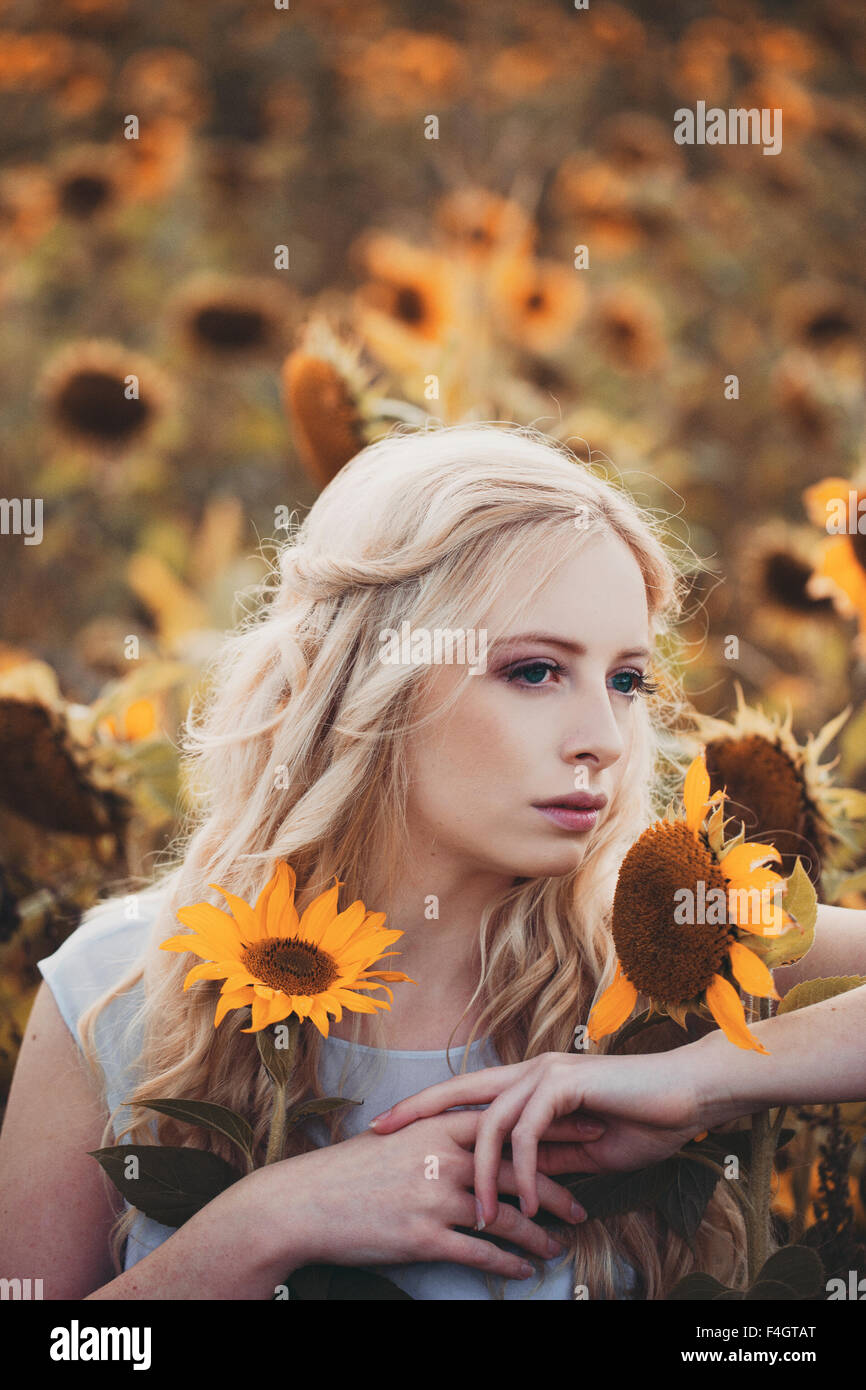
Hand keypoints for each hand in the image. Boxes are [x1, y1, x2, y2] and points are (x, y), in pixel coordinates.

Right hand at [279, 1107, 602, 1281]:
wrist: (305, 1202)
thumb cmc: (349, 1169)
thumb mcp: (397, 1136)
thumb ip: (437, 1132)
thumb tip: (473, 1136)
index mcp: (438, 1125)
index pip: (510, 1124)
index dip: (553, 1131)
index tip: (587, 1134)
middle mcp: (442, 1157)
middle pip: (518, 1171)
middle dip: (558, 1189)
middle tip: (583, 1205)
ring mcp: (434, 1197)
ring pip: (506, 1216)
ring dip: (539, 1236)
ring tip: (559, 1247)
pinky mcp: (423, 1237)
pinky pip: (480, 1253)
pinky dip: (508, 1264)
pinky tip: (524, 1272)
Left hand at [368, 1050, 704, 1226]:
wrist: (689, 1098)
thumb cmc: (643, 1121)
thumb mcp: (584, 1149)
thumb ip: (548, 1158)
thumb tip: (516, 1184)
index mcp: (531, 1082)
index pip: (466, 1093)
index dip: (426, 1107)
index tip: (388, 1125)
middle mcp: (531, 1070)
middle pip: (459, 1091)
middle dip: (417, 1112)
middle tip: (379, 1133)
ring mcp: (548, 1073)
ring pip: (493, 1121)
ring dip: (486, 1173)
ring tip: (482, 1215)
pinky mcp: (566, 1084)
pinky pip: (530, 1131)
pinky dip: (523, 1168)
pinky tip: (523, 1198)